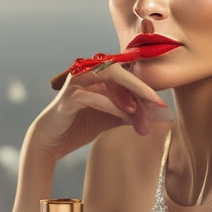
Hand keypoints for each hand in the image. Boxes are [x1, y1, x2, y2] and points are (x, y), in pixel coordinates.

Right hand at [29, 63, 172, 159]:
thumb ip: (131, 113)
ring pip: (107, 76)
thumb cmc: (79, 126)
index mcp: (96, 75)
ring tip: (140, 112)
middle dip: (139, 85)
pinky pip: (93, 96)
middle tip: (158, 103)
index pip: (124, 72)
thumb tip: (159, 114)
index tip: (161, 104)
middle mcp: (86, 73)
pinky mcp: (68, 98)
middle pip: (118, 69)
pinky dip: (110, 105)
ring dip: (127, 93)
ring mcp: (76, 83)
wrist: (50, 142)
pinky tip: (123, 116)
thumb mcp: (111, 118)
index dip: (143, 85)